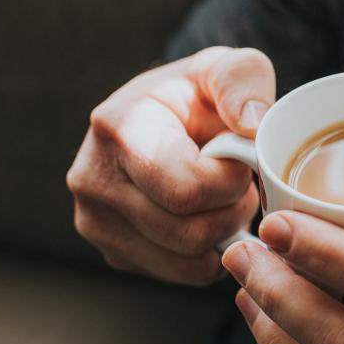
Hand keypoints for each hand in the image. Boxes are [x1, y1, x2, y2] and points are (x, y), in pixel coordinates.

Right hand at [67, 47, 271, 284]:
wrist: (165, 118)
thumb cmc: (201, 95)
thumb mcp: (226, 69)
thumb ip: (244, 80)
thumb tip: (250, 123)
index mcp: (118, 128)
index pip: (188, 191)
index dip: (232, 182)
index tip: (240, 158)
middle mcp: (92, 180)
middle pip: (190, 233)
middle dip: (233, 210)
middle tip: (239, 184)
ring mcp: (95, 222)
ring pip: (189, 262)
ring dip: (224, 235)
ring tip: (224, 198)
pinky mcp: (113, 252)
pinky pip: (182, 275)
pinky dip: (209, 254)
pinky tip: (208, 218)